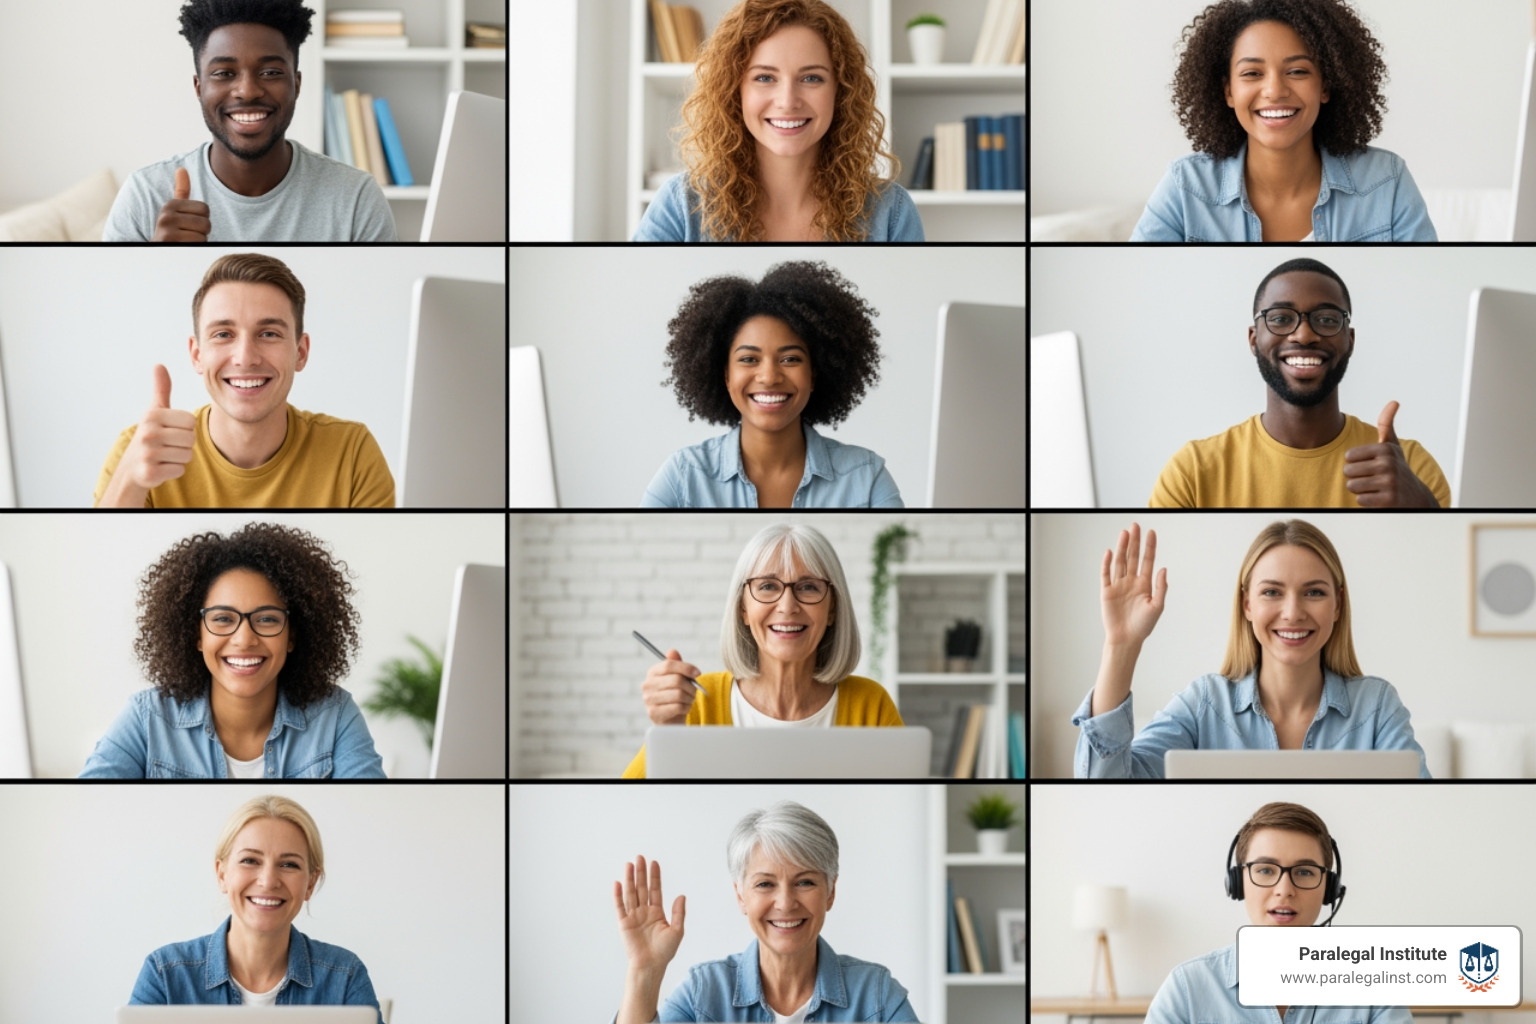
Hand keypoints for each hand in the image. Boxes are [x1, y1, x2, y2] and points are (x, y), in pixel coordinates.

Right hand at [117, 365, 196, 489]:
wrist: (131, 467)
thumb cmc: (149, 436)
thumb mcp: (154, 411)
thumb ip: (161, 389)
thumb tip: (159, 365)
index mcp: (151, 416)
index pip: (191, 421)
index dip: (185, 428)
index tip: (169, 430)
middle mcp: (147, 433)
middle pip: (191, 438)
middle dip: (183, 444)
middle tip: (166, 445)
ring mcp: (147, 454)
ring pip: (187, 455)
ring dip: (179, 458)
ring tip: (163, 456)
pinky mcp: (149, 473)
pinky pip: (180, 470)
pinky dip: (173, 470)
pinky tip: (160, 467)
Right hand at [152, 167, 210, 241]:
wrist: (157, 251)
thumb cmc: (170, 231)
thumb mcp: (174, 210)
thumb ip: (181, 191)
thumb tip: (182, 169)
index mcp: (171, 204)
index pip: (205, 208)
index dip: (202, 219)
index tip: (188, 224)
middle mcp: (167, 214)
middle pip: (206, 222)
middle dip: (202, 231)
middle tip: (187, 235)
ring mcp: (167, 228)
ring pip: (203, 234)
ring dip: (198, 241)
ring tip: (185, 240)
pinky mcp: (170, 241)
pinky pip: (198, 243)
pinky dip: (195, 247)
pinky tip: (184, 247)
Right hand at [614, 855, 685, 973]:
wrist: (650, 966)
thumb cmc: (664, 952)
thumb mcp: (677, 931)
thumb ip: (678, 913)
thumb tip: (682, 896)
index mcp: (657, 912)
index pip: (655, 890)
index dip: (655, 876)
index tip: (654, 862)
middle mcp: (644, 911)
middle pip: (642, 888)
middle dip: (641, 873)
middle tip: (639, 857)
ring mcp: (633, 916)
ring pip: (631, 893)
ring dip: (629, 879)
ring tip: (629, 865)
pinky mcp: (624, 923)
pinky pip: (620, 907)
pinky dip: (618, 895)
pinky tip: (617, 883)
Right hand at [642, 649, 699, 724]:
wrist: (670, 719)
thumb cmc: (675, 695)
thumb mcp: (676, 678)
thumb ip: (676, 664)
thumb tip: (672, 651)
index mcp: (652, 672)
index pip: (668, 665)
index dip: (686, 668)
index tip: (698, 673)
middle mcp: (647, 685)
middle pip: (676, 680)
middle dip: (691, 686)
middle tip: (695, 691)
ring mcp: (649, 699)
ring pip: (679, 694)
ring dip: (689, 698)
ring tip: (689, 700)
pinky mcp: (654, 713)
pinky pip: (677, 707)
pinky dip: (686, 707)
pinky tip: (684, 708)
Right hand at [1100, 523, 1167, 646]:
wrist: (1126, 639)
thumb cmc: (1143, 626)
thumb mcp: (1157, 606)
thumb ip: (1161, 587)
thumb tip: (1163, 568)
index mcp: (1145, 584)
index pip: (1147, 560)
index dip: (1149, 547)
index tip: (1151, 533)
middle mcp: (1131, 582)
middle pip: (1132, 557)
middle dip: (1134, 542)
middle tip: (1135, 526)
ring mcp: (1118, 585)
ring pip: (1120, 562)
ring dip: (1121, 548)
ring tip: (1124, 533)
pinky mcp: (1106, 591)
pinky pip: (1106, 574)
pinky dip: (1107, 563)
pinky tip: (1109, 552)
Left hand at [1342, 401, 1437, 507]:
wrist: (1414, 496)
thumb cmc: (1397, 468)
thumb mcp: (1392, 445)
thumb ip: (1387, 424)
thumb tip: (1394, 402)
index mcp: (1385, 449)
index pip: (1348, 457)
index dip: (1355, 463)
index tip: (1371, 464)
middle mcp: (1388, 464)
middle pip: (1348, 471)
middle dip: (1356, 476)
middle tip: (1373, 478)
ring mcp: (1389, 483)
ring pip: (1352, 486)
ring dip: (1360, 489)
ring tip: (1375, 487)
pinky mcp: (1388, 500)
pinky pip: (1359, 500)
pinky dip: (1366, 501)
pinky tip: (1379, 497)